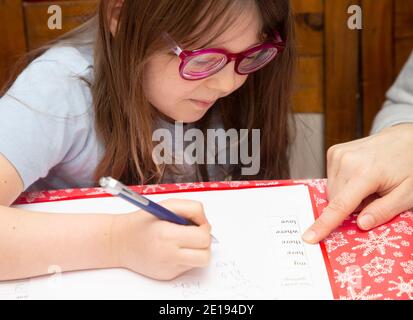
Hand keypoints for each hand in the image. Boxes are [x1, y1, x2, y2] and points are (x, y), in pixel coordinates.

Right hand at [113, 199, 211, 279]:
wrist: (119, 242)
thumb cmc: (143, 221)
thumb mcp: (167, 205)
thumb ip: (192, 209)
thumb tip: (206, 224)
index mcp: (167, 235)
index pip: (203, 238)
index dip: (204, 229)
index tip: (196, 224)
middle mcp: (168, 255)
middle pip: (205, 255)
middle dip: (204, 242)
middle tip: (193, 233)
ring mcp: (169, 268)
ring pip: (199, 262)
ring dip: (197, 251)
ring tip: (183, 241)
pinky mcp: (168, 275)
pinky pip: (188, 266)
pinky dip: (185, 256)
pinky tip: (172, 249)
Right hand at [303, 123, 412, 243]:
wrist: (406, 138)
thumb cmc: (410, 167)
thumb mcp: (408, 194)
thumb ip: (384, 211)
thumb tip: (361, 225)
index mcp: (366, 173)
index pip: (340, 205)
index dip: (324, 224)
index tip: (308, 237)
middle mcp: (346, 161)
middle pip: (335, 200)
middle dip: (351, 206)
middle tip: (374, 196)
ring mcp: (338, 154)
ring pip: (331, 191)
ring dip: (346, 194)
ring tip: (368, 183)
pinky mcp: (334, 151)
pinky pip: (331, 179)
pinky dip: (343, 183)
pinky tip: (359, 175)